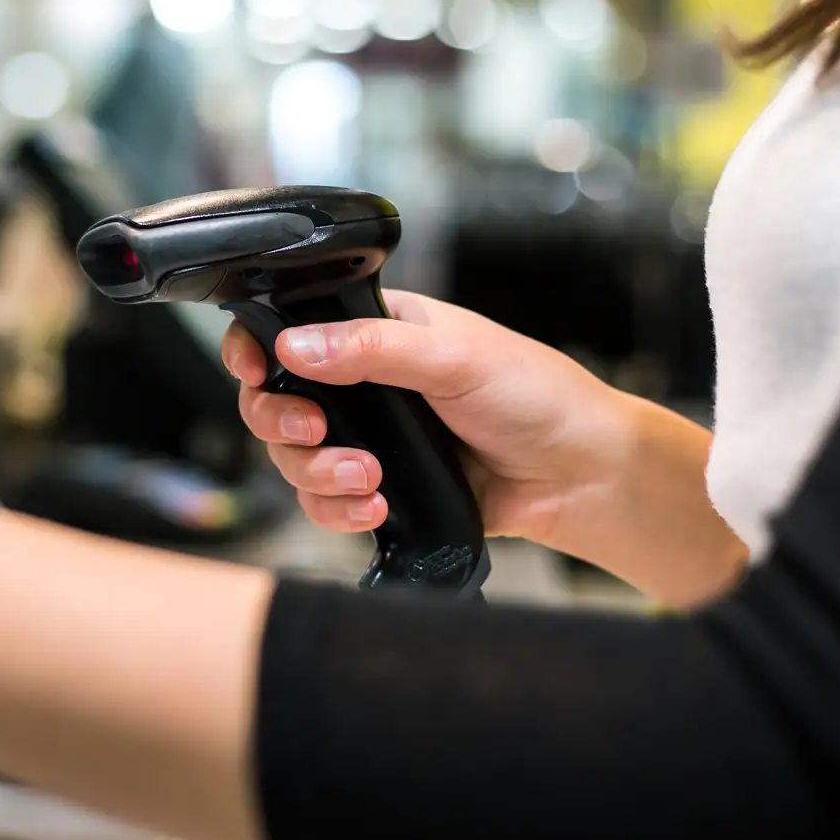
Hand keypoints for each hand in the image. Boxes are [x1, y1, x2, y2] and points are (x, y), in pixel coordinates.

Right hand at [223, 291, 746, 604]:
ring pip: (296, 459)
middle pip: (278, 402)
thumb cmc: (537, 396)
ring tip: (369, 480)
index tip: (258, 372)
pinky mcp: (382, 489)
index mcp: (379, 330)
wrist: (581, 475)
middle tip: (316, 433)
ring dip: (318, 473)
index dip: (259, 351)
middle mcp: (365, 383)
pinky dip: (338, 510)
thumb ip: (372, 347)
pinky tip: (375, 508)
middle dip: (285, 423)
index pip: (292, 329)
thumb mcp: (454, 356)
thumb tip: (296, 344)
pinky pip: (326, 503)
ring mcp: (371, 438)